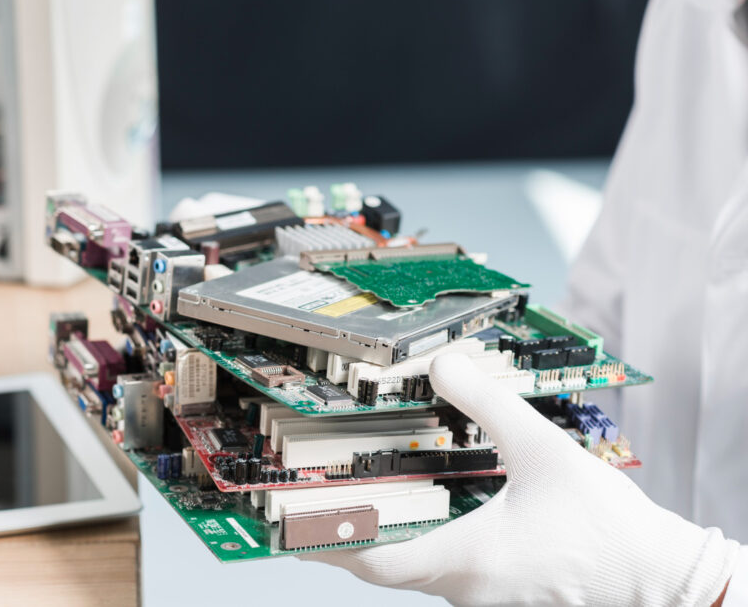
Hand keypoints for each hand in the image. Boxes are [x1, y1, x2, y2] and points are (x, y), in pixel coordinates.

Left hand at [304, 353, 738, 605]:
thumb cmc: (610, 532)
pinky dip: (420, 545)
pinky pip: (443, 574)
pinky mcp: (499, 596)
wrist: (661, 581)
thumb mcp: (544, 451)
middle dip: (343, 537)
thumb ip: (488, 402)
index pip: (372, 558)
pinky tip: (424, 514)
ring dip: (382, 539)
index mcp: (467, 559)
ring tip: (356, 501)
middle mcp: (466, 588)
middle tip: (310, 505)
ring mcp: (482, 599)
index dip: (323, 540)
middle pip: (383, 566)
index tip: (286, 522)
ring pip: (412, 572)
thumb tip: (445, 365)